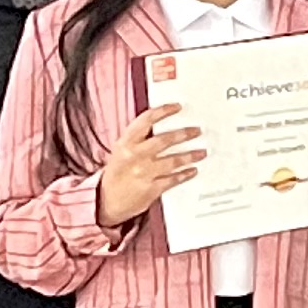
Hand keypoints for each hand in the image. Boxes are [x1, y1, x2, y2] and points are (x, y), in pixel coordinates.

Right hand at [93, 104, 203, 228]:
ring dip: (190, 155)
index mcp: (125, 143)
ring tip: (201, 152)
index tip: (177, 107)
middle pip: (164, 140)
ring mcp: (143, 173)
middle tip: (196, 131)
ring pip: (173, 161)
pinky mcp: (151, 189)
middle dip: (184, 134)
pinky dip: (185, 174)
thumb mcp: (121, 150)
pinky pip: (173, 179)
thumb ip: (138, 138)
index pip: (146, 120)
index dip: (163, 111)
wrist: (105, 200)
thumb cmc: (117, 173)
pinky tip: (193, 170)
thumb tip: (160, 125)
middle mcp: (134, 156)